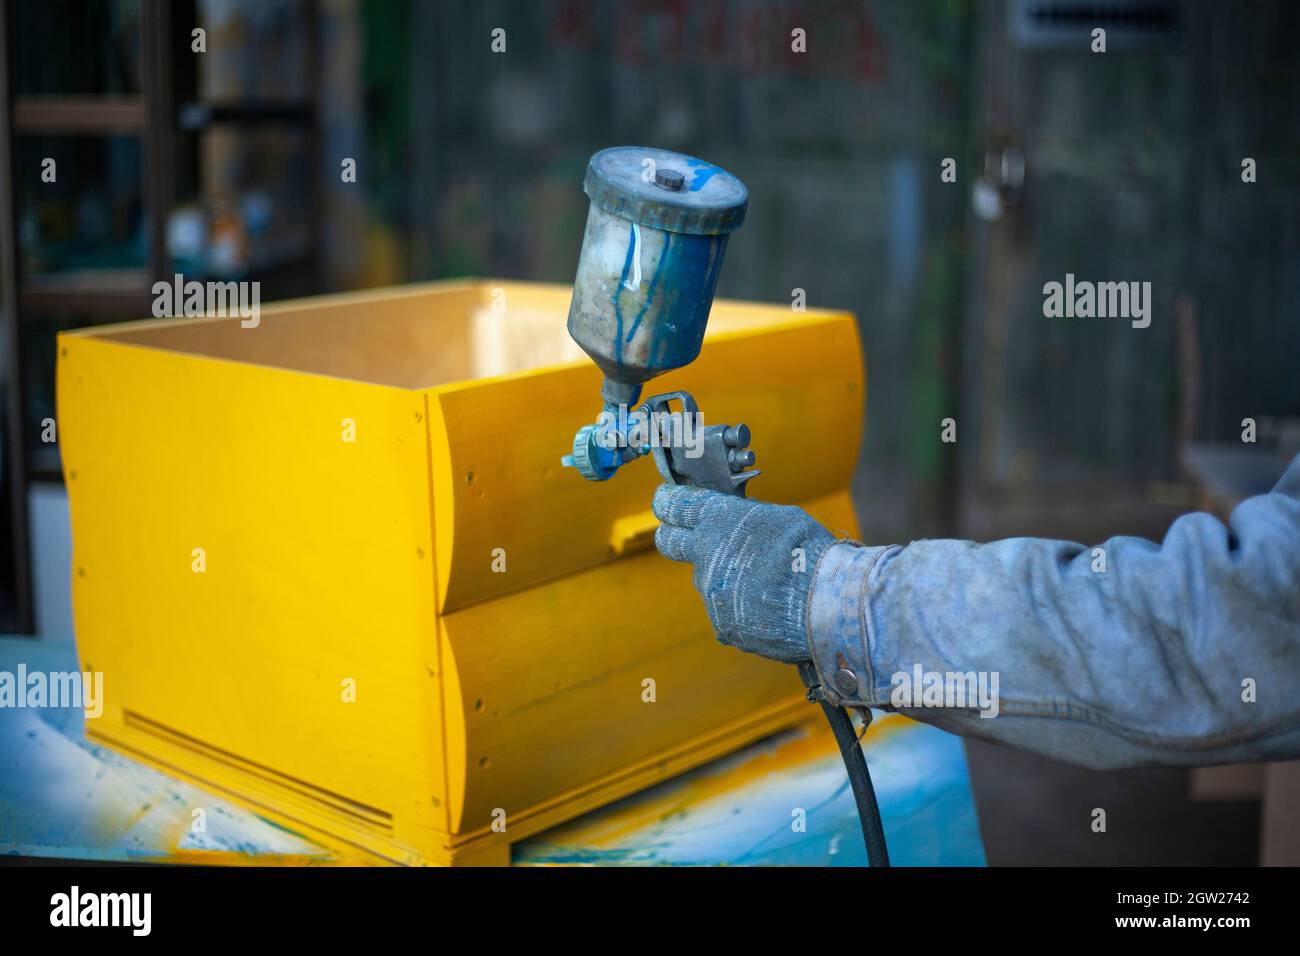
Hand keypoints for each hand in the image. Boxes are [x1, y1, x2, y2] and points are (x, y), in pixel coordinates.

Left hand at [652, 484, 835, 662]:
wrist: (827, 602)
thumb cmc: (810, 552)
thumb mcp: (778, 517)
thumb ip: (746, 521)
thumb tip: (737, 523)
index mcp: (717, 522)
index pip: (675, 506)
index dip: (668, 503)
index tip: (665, 502)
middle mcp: (705, 556)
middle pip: (671, 543)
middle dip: (673, 537)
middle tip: (684, 536)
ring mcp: (711, 594)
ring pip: (710, 581)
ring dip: (728, 579)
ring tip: (767, 584)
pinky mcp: (723, 625)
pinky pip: (728, 612)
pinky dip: (744, 609)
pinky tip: (771, 607)